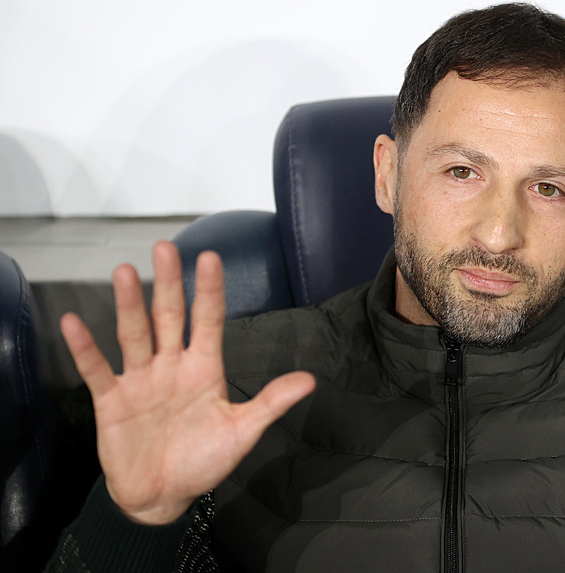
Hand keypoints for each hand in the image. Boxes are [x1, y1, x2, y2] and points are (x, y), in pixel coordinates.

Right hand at [60, 241, 314, 524]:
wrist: (163, 496)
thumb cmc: (203, 460)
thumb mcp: (242, 432)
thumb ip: (270, 403)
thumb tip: (310, 380)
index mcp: (204, 368)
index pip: (208, 320)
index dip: (209, 291)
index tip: (211, 258)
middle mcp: (171, 366)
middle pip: (168, 317)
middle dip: (167, 283)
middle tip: (165, 248)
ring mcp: (140, 380)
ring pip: (134, 335)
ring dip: (128, 305)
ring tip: (123, 272)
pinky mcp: (112, 400)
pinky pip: (97, 370)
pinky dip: (84, 349)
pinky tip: (73, 323)